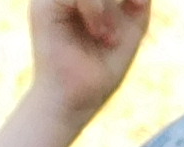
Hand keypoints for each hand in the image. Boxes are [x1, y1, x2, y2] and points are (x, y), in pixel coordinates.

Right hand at [33, 0, 148, 118]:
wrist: (75, 101)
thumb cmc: (100, 72)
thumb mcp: (128, 31)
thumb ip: (136, 3)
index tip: (139, 5)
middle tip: (124, 20)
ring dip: (106, 7)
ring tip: (106, 37)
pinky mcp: (44, 5)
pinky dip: (95, 9)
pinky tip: (98, 33)